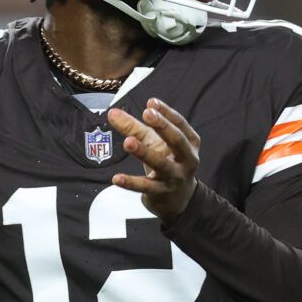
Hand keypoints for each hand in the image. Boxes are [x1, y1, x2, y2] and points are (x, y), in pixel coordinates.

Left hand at [107, 98, 199, 221]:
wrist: (177, 199)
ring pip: (161, 163)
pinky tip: (116, 178)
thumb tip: (112, 113)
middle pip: (177, 140)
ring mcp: (175, 176)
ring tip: (128, 142)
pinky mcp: (162, 192)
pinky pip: (145, 186)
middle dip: (162, 126)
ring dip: (144, 152)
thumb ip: (133, 127)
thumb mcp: (153, 142)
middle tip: (147, 114)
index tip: (151, 102)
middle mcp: (187, 159)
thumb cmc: (167, 162)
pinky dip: (131, 182)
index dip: (166, 112)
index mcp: (189, 143)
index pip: (180, 124)